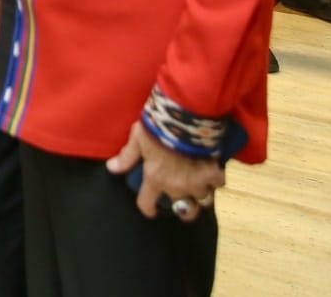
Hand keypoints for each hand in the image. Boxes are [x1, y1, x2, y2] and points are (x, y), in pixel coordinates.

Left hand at [105, 121, 225, 221]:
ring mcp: (196, 182)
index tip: (151, 210)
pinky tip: (214, 172)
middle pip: (185, 211)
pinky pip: (219, 184)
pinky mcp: (212, 173)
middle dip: (186, 211)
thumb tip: (111, 168)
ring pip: (204, 199)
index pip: (147, 203)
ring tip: (201, 187)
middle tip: (186, 206)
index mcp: (154, 178)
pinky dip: (217, 179)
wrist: (183, 118)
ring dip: (202, 193)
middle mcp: (176, 186)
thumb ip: (127, 156)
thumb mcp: (137, 139)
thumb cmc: (156, 128)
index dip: (148, 208)